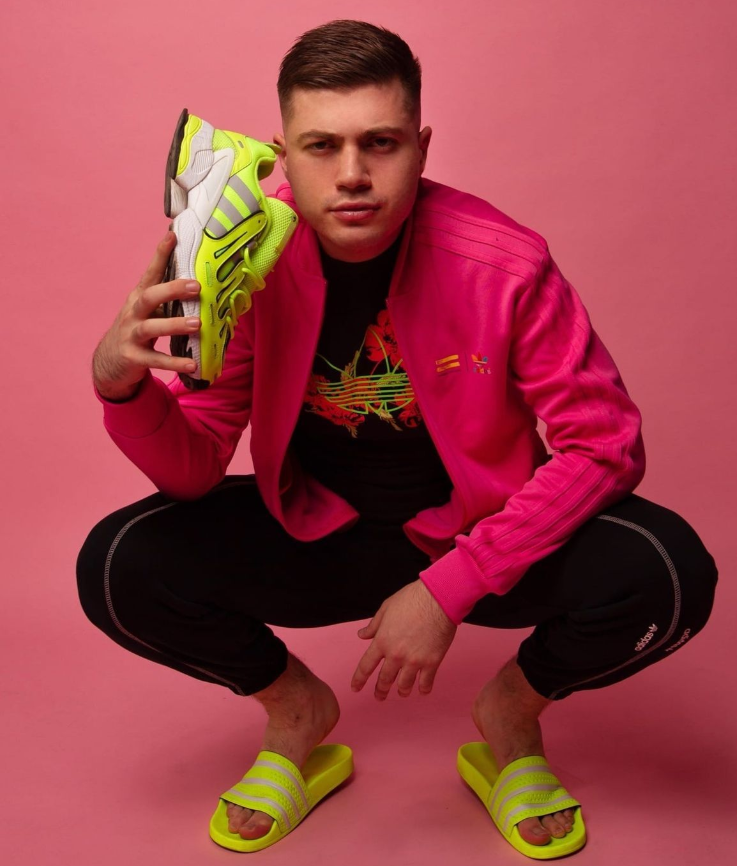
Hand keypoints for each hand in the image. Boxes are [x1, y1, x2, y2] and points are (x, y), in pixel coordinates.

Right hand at [92, 233, 201, 399]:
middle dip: (172, 289)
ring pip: (152, 327)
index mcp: (139, 298)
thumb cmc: (137, 331)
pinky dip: (174, 362)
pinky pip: (155, 360)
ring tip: (198, 324)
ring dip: (175, 325)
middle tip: (196, 286)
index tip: (172, 236)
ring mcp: (131, 335)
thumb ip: (167, 298)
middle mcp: (133, 313)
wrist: (110, 362)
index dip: (160, 255)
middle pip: (149, 296)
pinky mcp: (133, 357)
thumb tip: (199, 281)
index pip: (150, 273)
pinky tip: (192, 364)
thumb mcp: (148, 311)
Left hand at [351, 580, 456, 700]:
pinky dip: (423, 689)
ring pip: (404, 685)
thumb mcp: (386, 608)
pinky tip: (422, 690)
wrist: (437, 599)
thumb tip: (362, 635)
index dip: (359, 679)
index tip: (355, 688)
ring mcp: (414, 661)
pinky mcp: (431, 662)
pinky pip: (425, 682)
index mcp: (382, 641)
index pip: (366, 666)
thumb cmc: (411, 599)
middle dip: (380, 690)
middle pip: (385, 680)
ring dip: (401, 691)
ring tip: (401, 693)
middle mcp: (396, 655)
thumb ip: (374, 625)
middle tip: (379, 696)